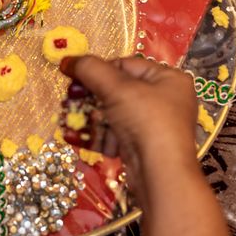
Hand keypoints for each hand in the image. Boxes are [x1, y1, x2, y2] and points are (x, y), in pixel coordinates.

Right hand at [60, 56, 197, 199]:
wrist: (161, 175)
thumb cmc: (146, 122)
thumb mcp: (117, 88)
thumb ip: (90, 69)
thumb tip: (66, 60)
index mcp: (169, 79)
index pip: (126, 65)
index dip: (99, 72)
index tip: (75, 80)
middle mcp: (167, 100)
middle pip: (119, 90)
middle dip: (92, 98)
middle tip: (70, 101)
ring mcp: (156, 126)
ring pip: (115, 114)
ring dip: (91, 118)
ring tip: (71, 122)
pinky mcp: (146, 147)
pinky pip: (118, 134)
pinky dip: (101, 136)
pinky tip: (83, 139)